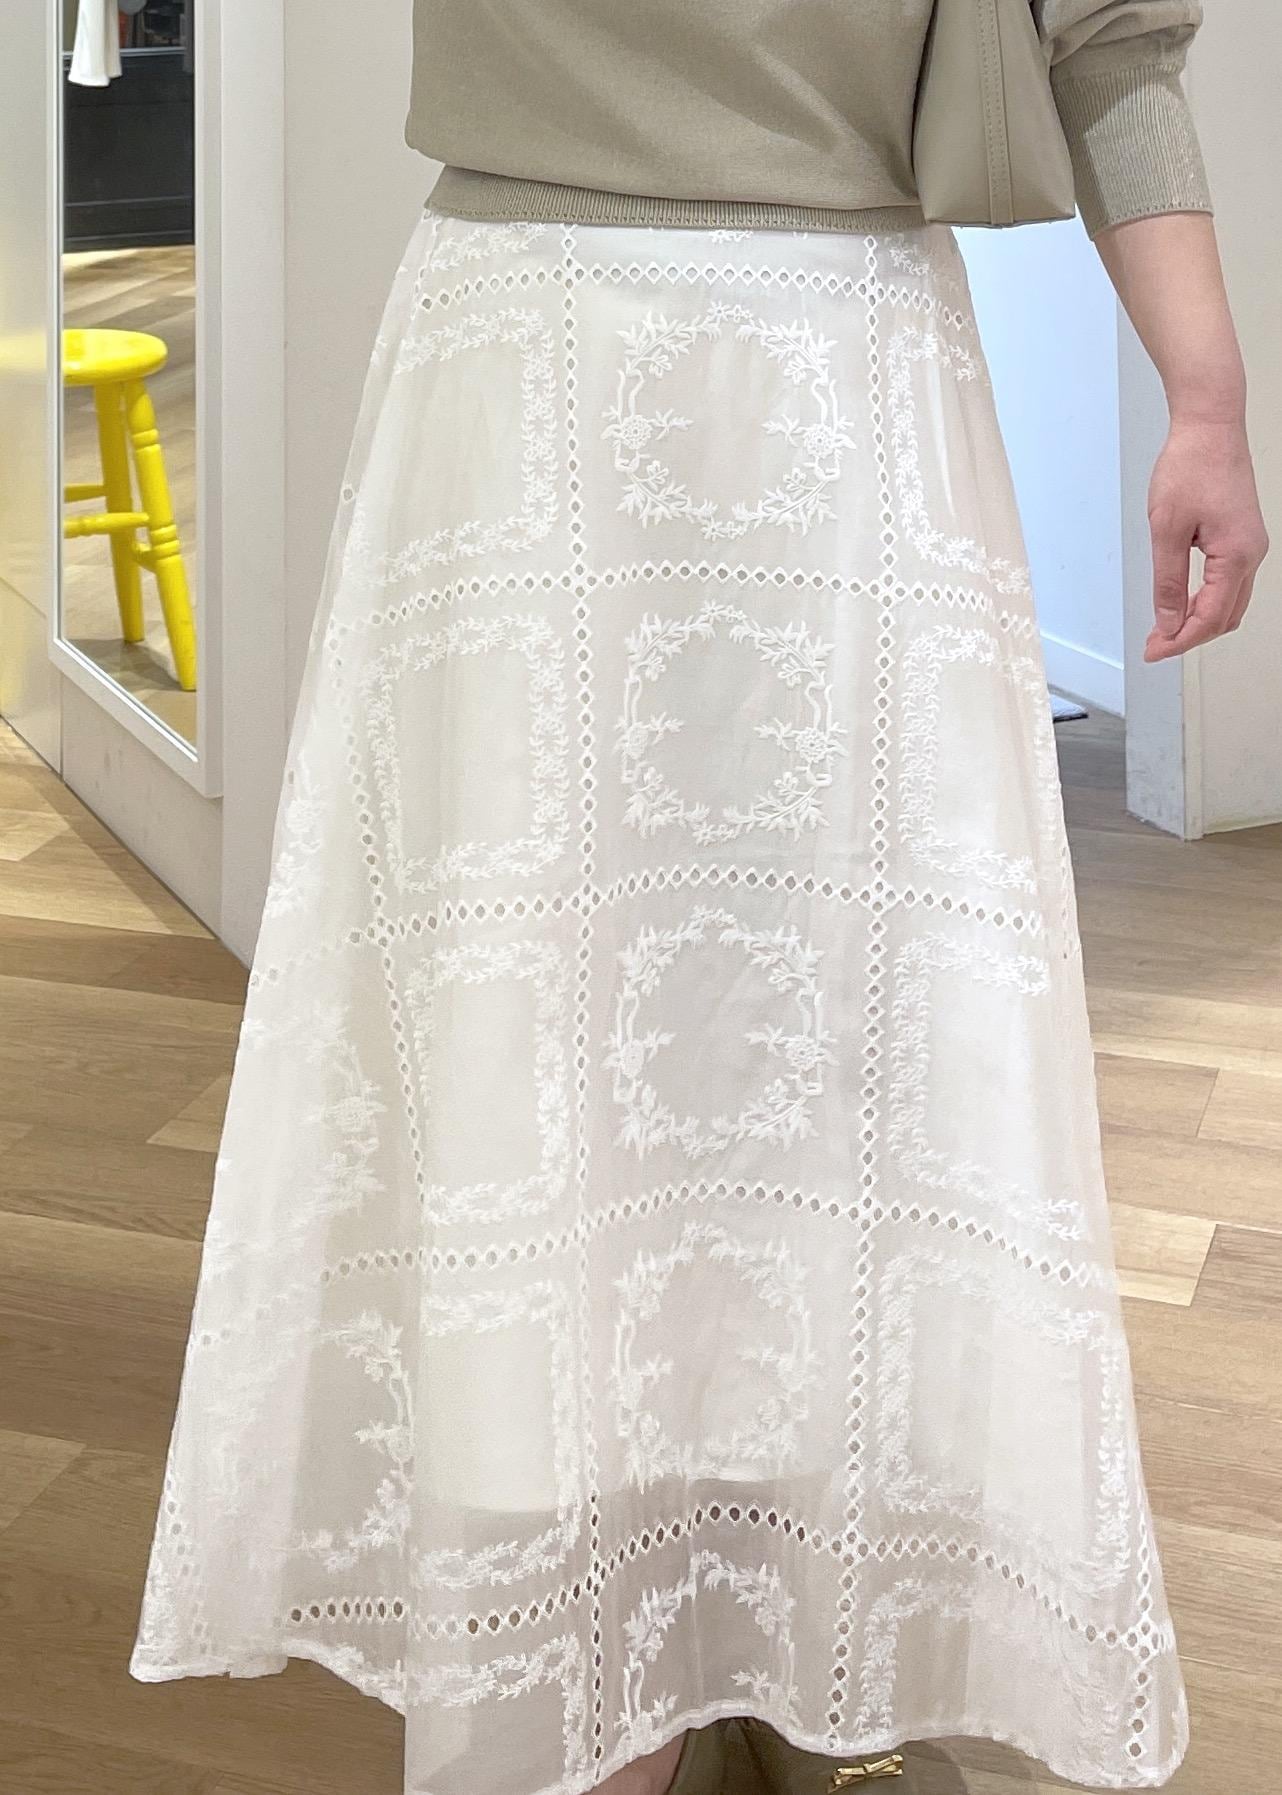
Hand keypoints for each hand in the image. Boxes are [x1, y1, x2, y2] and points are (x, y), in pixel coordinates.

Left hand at [1145, 413, 1268, 662]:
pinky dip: (1206, 601)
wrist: (1210, 427)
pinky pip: (1229, 583)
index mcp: (1236, 555)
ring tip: (1163, 629)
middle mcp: (1251, 554)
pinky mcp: (1242, 537)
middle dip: (1190, 636)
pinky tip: (1181, 604)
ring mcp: (1250, 546)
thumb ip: (1168, 581)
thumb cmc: (1191, 467)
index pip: (1210, 617)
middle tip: (1155, 645)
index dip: (1180, 640)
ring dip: (1199, 620)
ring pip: (1229, 603)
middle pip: (1225, 617)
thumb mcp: (1167, 530)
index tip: (1153, 652)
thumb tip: (1167, 621)